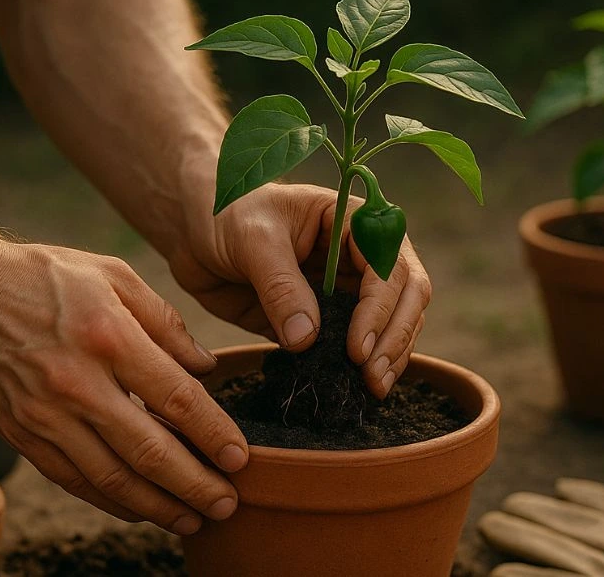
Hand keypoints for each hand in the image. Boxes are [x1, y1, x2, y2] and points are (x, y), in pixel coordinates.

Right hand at [0, 239, 248, 534]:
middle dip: (196, 485)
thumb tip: (205, 366)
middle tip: (228, 504)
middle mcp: (78, 384)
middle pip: (150, 451)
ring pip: (112, 478)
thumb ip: (165, 321)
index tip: (241, 458)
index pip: (177, 399)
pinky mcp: (23, 435)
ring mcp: (47, 416)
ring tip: (193, 520)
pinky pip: (75, 480)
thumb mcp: (111, 274)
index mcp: (109, 337)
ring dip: (158, 506)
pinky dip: (112, 502)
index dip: (214, 435)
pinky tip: (141, 509)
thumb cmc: (41, 277)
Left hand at [168, 182, 431, 398]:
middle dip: (395, 337)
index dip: (380, 309)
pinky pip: (360, 344)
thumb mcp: (253, 240)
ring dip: (390, 355)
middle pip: (406, 296)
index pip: (389, 266)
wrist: (197, 230)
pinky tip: (357, 388)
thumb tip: (307, 338)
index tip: (358, 349)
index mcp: (355, 222)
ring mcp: (349, 288)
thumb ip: (280, 286)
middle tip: (371, 377)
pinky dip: (364, 365)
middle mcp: (363, 254)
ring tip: (371, 388)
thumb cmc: (227, 215)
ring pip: (394, 322)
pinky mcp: (330, 318)